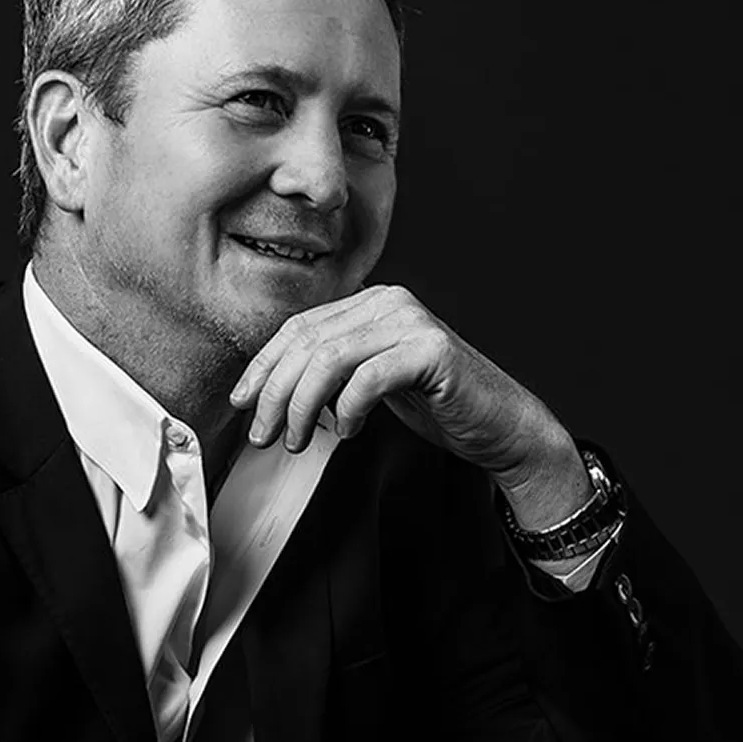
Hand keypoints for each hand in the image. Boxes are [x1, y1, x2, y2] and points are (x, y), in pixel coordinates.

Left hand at [228, 284, 578, 501]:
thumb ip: (330, 374)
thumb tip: (268, 393)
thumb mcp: (369, 384)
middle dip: (274, 394)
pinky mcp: (431, 349)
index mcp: (369, 303)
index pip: (297, 328)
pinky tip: (348, 432)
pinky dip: (348, 410)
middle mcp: (388, 300)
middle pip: (306, 343)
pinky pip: (367, 379)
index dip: (263, 367)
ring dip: (301, 407)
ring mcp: (411, 321)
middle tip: (261, 435)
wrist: (501, 427)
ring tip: (296, 441)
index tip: (241, 402)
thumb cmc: (436, 406)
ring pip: (328, 360)